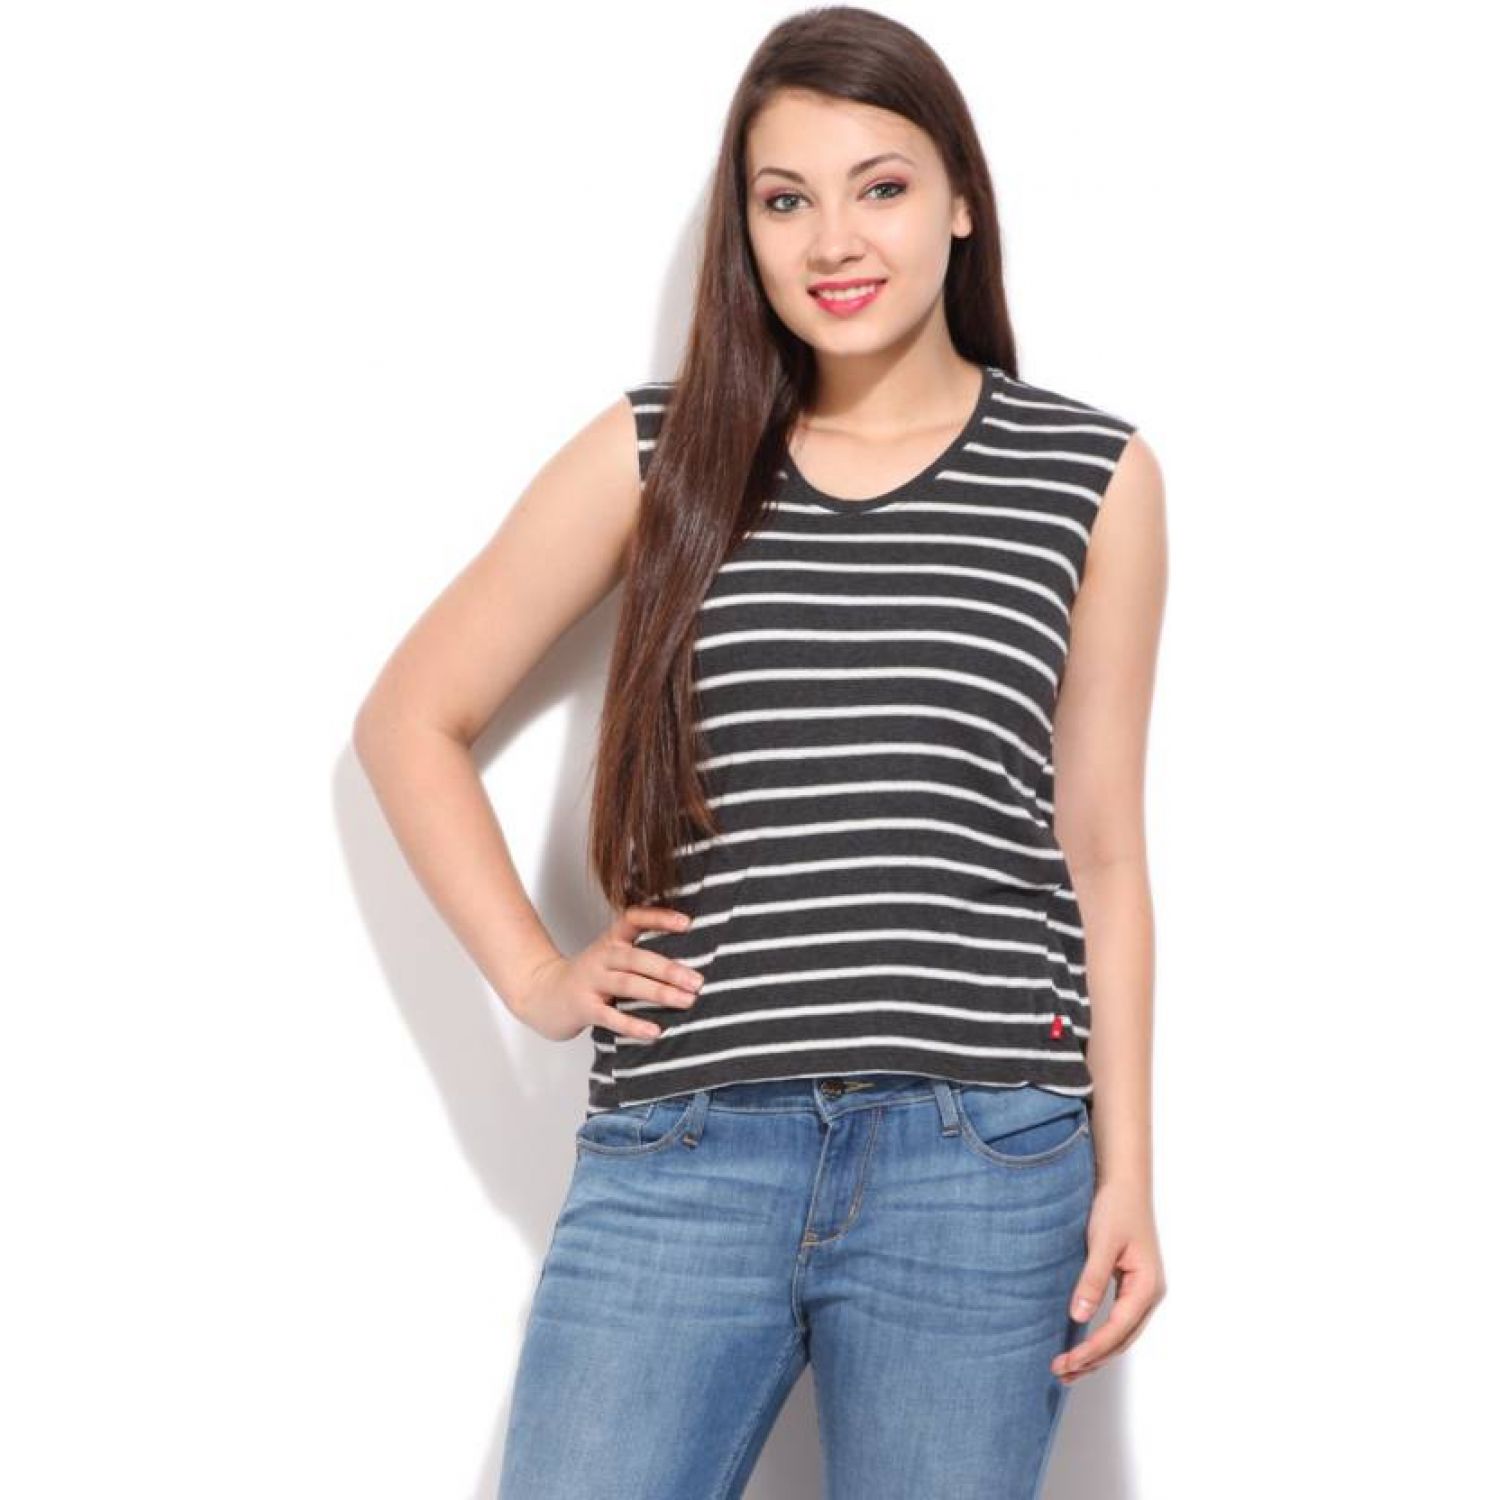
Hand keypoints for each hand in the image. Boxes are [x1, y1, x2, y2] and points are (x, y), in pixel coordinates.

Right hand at [512, 905, 704, 1043]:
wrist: (542, 995)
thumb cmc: (589, 978)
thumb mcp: (610, 956)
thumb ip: (640, 955)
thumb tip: (690, 966)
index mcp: (611, 940)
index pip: (634, 919)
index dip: (659, 918)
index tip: (687, 923)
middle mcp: (602, 957)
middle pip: (637, 958)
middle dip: (669, 969)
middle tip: (698, 981)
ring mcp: (591, 982)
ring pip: (628, 984)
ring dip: (660, 993)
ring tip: (687, 1001)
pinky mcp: (583, 1008)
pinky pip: (611, 1017)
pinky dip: (634, 1025)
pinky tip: (655, 1031)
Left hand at [1052, 1177, 1166, 1384]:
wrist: (1125, 1183)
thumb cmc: (1116, 1207)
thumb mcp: (1103, 1242)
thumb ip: (1092, 1279)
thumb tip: (1078, 1317)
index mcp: (1147, 1287)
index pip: (1118, 1330)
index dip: (1092, 1350)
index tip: (1068, 1363)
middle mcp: (1148, 1294)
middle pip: (1121, 1339)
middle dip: (1093, 1360)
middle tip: (1060, 1374)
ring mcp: (1141, 1291)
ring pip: (1120, 1334)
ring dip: (1096, 1354)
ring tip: (1068, 1370)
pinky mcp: (1130, 1285)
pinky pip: (1117, 1321)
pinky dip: (1100, 1337)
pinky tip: (1082, 1345)